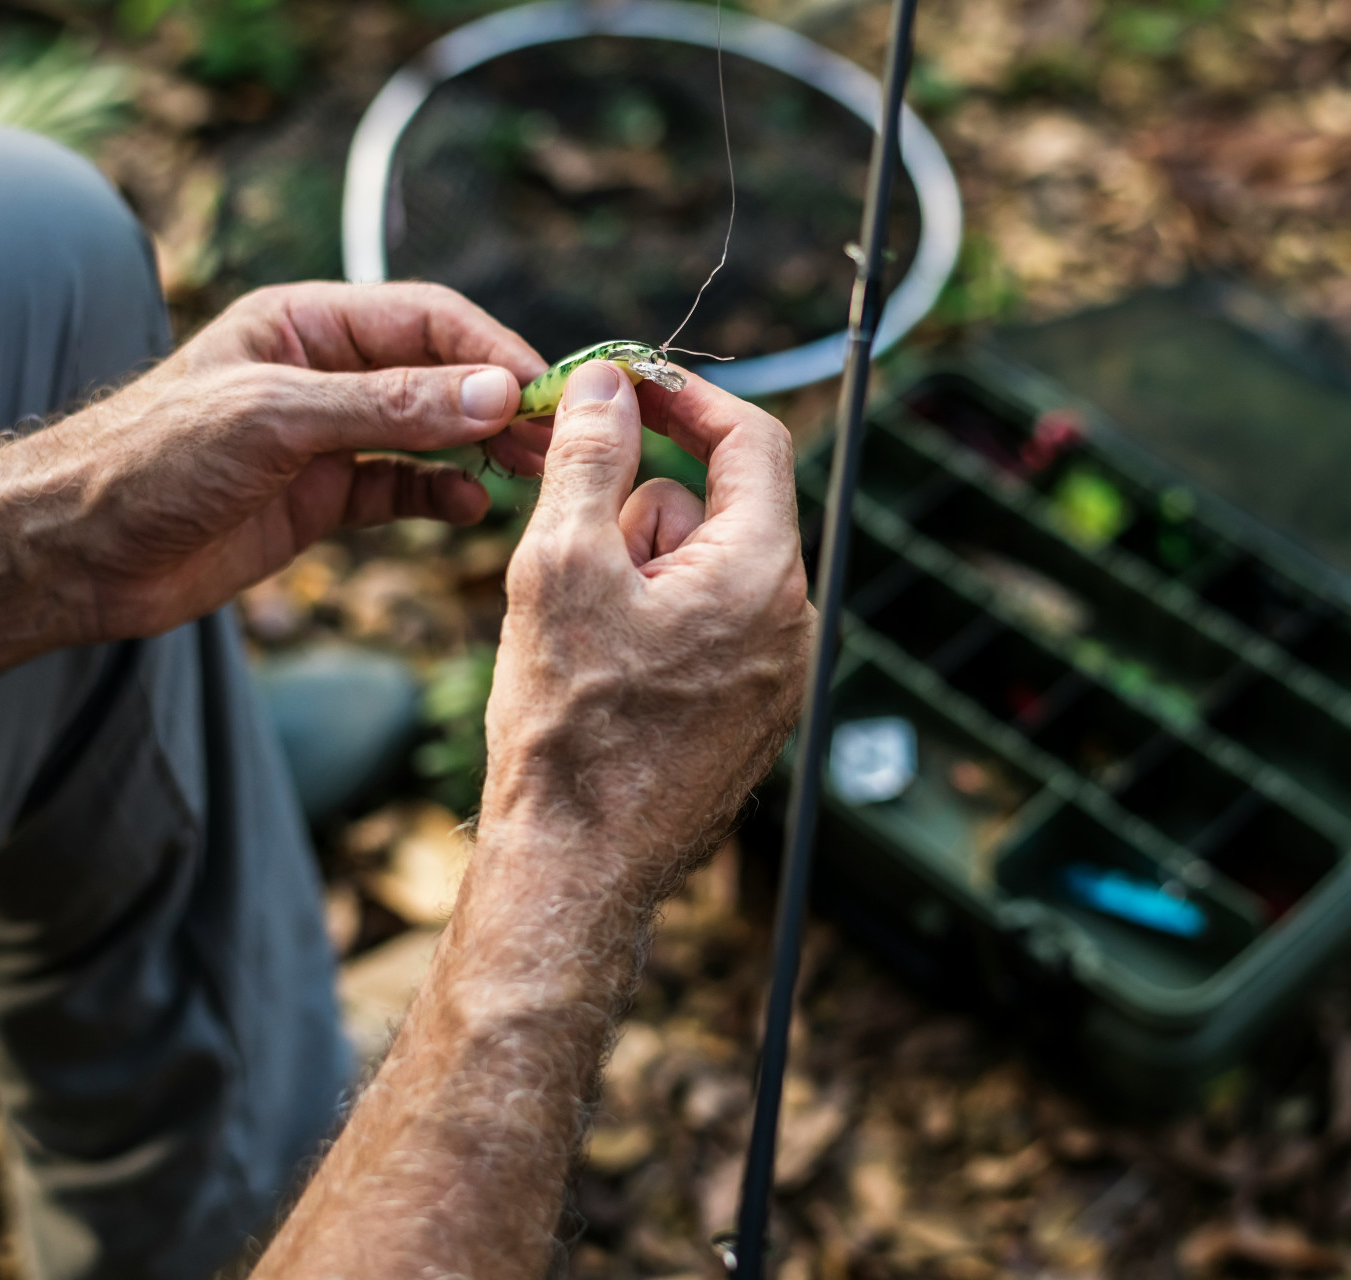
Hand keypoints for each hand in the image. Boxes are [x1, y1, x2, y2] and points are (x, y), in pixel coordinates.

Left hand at [3, 281, 547, 642]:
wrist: (72, 554)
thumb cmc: (148, 461)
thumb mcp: (275, 421)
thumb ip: (388, 406)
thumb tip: (495, 393)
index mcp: (303, 323)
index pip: (426, 319)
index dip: (491, 349)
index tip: (543, 390)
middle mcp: (321, 373)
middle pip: (438, 374)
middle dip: (499, 402)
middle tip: (559, 440)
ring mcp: (323, 438)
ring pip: (428, 433)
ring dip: (480, 449)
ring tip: (532, 473)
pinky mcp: (318, 499)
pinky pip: (400, 488)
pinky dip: (439, 495)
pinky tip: (470, 508)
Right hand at [256, 363, 811, 1279]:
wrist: (577, 873)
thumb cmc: (569, 730)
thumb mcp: (560, 567)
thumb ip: (593, 459)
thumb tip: (609, 384)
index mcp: (761, 575)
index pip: (752, 442)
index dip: (686, 399)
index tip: (625, 385)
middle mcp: (790, 623)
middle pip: (722, 508)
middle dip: (643, 505)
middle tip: (570, 537)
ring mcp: (775, 677)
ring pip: (706, 572)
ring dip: (640, 568)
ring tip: (577, 631)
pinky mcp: (749, 717)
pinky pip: (707, 631)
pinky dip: (652, 622)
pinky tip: (598, 671)